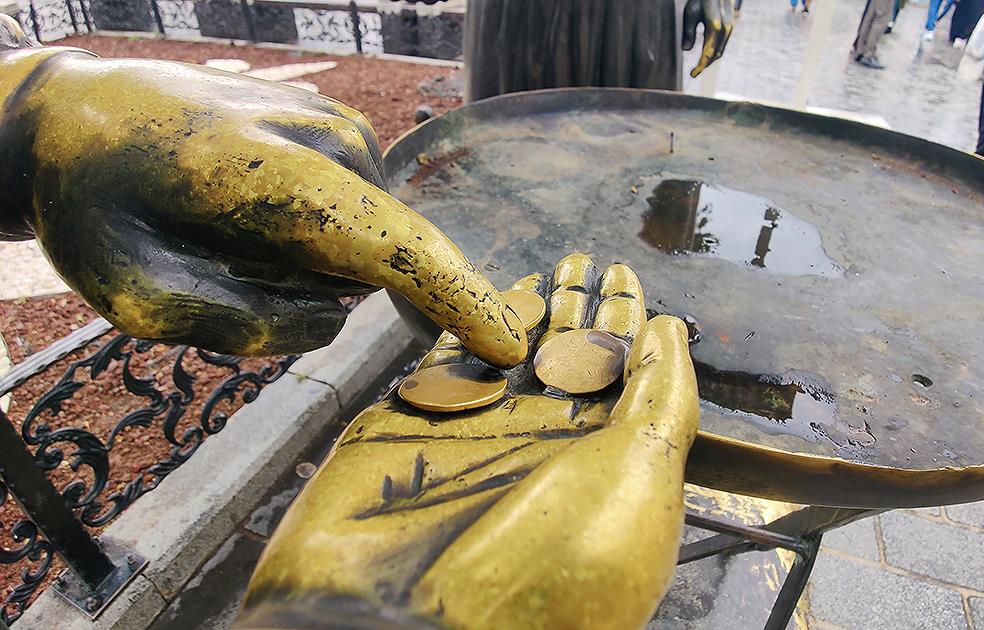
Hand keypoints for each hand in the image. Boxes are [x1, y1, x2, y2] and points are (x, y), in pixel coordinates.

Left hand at [0, 22, 524, 365]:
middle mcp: (319, 137)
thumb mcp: (136, 294)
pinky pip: (357, 214)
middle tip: (215, 259)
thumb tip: (335, 315)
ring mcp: (335, 123)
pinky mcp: (341, 125)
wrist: (79, 115)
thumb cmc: (99, 206)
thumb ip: (243, 325)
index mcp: (260, 175)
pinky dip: (315, 239)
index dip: (455, 300)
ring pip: (365, 242)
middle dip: (317, 291)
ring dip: (311, 265)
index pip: (386, 244)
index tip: (508, 347)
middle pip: (373, 258)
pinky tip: (251, 214)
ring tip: (228, 233)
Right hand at [238, 254, 700, 629]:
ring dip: (527, 306)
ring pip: (507, 353)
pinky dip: (459, 328)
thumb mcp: (638, 482)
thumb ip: (660, 402)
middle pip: (568, 356)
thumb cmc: (546, 574)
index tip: (628, 273)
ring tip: (548, 266)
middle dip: (580, 305)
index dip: (628, 319)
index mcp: (604, 461)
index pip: (624, 373)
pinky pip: (440, 366)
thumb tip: (672, 331)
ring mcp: (475, 436)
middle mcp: (542, 445)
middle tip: (587, 257)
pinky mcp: (407, 430)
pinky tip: (479, 299)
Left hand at [682, 0, 734, 77]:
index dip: (700, 66)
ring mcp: (729, 28)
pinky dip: (714, 53)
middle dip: (704, 65)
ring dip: (709, 61)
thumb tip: (686, 50)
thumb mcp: (690, 13)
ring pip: (720, 51)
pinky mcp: (729, 27)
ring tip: (698, 67)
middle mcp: (725, 29)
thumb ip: (689, 31)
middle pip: (715, 55)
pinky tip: (705, 56)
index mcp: (715, 27)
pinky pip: (722, 45)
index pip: (708, 53)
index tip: (692, 74)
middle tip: (693, 72)